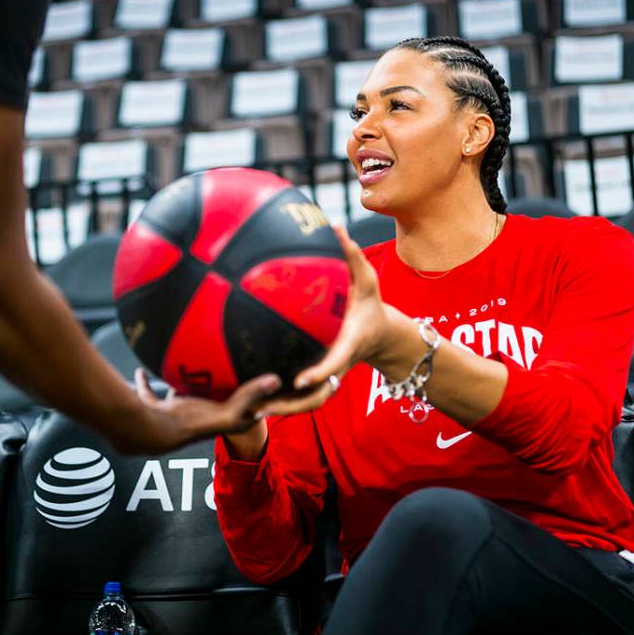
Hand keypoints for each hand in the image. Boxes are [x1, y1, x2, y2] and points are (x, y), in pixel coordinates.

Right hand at [128, 368, 279, 453]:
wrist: (155, 432)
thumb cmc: (192, 425)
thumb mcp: (229, 411)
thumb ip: (250, 395)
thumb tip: (276, 380)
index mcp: (218, 421)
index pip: (241, 414)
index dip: (252, 405)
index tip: (260, 386)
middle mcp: (197, 417)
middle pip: (210, 403)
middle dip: (214, 392)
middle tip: (222, 372)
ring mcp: (174, 414)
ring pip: (177, 397)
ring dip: (177, 388)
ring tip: (181, 370)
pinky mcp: (155, 409)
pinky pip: (150, 395)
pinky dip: (145, 384)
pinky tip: (141, 372)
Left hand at [258, 225, 392, 416]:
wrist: (382, 336)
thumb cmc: (371, 305)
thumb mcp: (368, 279)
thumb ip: (352, 255)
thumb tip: (336, 224)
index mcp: (348, 345)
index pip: (335, 362)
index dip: (319, 372)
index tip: (300, 379)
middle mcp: (338, 366)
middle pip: (316, 395)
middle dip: (291, 405)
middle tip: (262, 406)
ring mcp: (330, 377)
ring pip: (307, 402)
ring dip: (282, 409)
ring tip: (251, 410)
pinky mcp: (322, 381)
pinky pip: (301, 396)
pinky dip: (282, 401)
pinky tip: (254, 400)